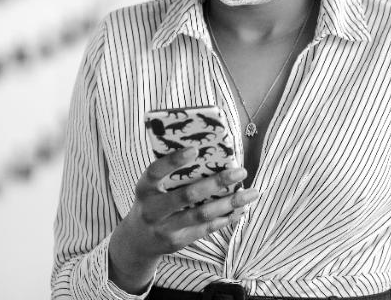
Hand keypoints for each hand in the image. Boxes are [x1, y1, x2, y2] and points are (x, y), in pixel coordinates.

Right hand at [107, 147, 263, 291]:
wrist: (138, 240)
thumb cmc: (152, 202)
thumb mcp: (151, 187)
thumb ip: (171, 174)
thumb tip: (208, 152)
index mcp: (144, 188)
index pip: (156, 171)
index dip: (174, 161)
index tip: (195, 149)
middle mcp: (152, 209)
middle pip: (187, 196)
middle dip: (216, 183)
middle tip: (240, 172)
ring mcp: (165, 228)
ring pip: (202, 215)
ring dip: (229, 203)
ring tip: (252, 193)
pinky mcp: (178, 242)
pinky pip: (206, 229)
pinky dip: (226, 218)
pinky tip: (241, 208)